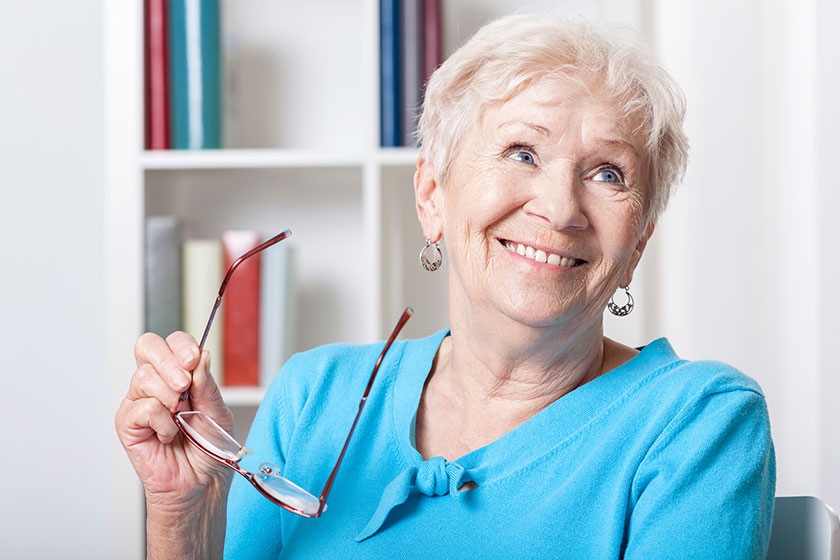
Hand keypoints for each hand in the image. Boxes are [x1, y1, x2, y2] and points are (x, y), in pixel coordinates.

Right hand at [115, 331, 234, 511]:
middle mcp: (155, 383)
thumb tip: (201, 356)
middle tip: (185, 384)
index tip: (194, 359)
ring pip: (145, 376)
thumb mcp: (218, 412)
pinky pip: (142, 407)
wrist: (201, 483)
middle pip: (147, 346)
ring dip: (170, 397)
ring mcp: (138, 401)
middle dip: (169, 361)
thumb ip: (207, 385)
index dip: (181, 345)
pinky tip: (169, 436)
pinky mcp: (127, 424)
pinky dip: (162, 421)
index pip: (172, 342)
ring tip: (181, 419)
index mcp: (179, 374)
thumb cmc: (209, 448)